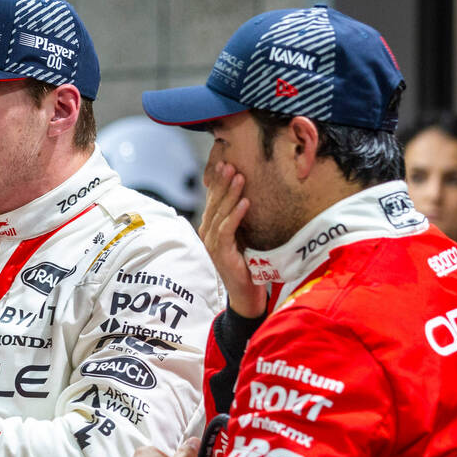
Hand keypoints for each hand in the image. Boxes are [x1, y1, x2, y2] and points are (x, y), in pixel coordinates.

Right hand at [199, 161, 266, 318]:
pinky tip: (245, 202)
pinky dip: (236, 215)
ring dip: (229, 194)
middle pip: (214, 203)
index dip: (216, 181)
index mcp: (212, 228)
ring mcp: (212, 244)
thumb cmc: (247, 264)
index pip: (213, 199)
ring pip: (219, 213)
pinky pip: (227, 230)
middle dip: (222, 182)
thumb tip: (248, 195)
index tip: (223, 161)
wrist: (246, 294)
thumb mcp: (244, 236)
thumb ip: (240, 219)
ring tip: (239, 176)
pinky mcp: (221, 254)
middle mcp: (208, 234)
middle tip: (229, 163)